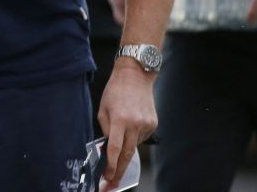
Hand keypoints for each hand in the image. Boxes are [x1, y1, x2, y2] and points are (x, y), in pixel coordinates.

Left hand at [97, 62, 156, 187]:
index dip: (110, 167)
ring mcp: (146, 125)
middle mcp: (135, 124)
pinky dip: (133, 137)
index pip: (114, 149)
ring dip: (125, 148)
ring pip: (134, 146)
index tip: (106, 178)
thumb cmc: (115, 90)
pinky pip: (141, 138)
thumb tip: (106, 149)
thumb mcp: (103, 109)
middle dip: (119, 172)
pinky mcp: (153, 124)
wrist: (135, 75)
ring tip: (121, 131)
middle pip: (127, 155)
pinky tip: (130, 126)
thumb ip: (105, 130)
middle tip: (112, 184)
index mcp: (119, 120)